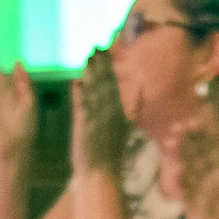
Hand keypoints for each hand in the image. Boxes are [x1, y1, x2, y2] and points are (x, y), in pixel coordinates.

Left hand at [70, 47, 130, 177]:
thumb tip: (142, 88)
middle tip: (96, 46)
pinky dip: (80, 93)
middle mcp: (111, 112)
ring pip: (95, 90)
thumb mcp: (126, 125)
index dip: (108, 66)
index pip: (113, 83)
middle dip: (101, 64)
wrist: (102, 173)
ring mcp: (99, 118)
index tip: (105, 50)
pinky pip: (84, 105)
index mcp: (119, 111)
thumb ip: (134, 105)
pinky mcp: (88, 126)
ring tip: (87, 57)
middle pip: (105, 82)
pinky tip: (77, 81)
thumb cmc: (111, 152)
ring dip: (91, 73)